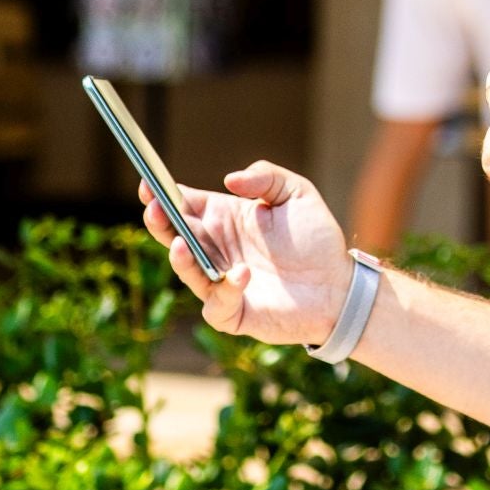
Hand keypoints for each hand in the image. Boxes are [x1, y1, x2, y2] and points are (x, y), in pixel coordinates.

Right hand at [140, 162, 351, 345]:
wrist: (340, 286)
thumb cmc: (317, 239)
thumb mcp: (297, 194)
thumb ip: (266, 177)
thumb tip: (230, 179)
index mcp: (225, 219)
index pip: (185, 204)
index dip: (163, 195)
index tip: (149, 184)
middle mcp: (217, 250)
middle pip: (175, 235)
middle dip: (159, 222)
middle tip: (154, 210)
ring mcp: (221, 282)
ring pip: (187, 270)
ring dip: (179, 258)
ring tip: (181, 245)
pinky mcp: (233, 312)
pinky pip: (216, 304)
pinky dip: (224, 290)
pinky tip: (242, 274)